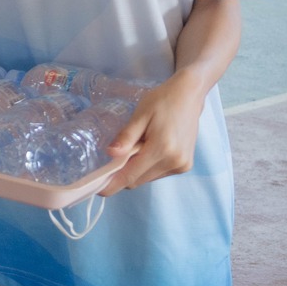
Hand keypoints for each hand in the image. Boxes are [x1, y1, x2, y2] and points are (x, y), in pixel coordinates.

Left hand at [98, 71, 208, 195]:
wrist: (189, 96)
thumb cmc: (162, 101)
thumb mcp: (140, 114)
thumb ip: (126, 136)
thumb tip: (111, 154)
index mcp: (162, 149)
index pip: (131, 176)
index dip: (112, 184)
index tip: (97, 189)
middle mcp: (174, 162)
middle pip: (138, 180)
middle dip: (122, 175)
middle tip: (113, 160)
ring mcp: (181, 166)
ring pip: (147, 178)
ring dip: (136, 170)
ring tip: (136, 148)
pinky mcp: (185, 166)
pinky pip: (158, 174)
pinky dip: (148, 167)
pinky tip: (149, 150)